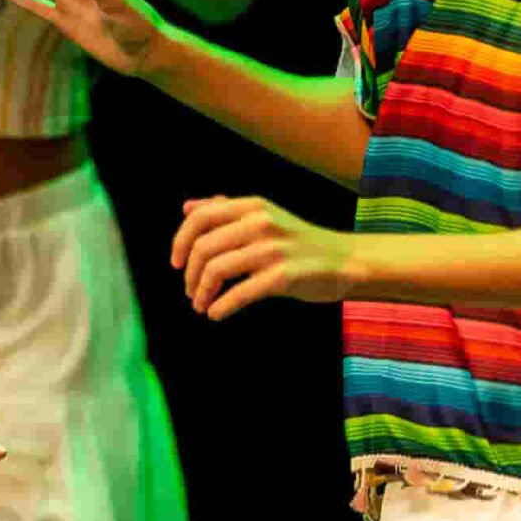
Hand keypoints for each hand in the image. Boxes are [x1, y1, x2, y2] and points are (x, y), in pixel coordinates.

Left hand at [170, 195, 357, 320]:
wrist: (344, 260)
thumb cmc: (299, 242)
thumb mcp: (264, 217)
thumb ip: (226, 210)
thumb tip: (187, 207)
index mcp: (252, 206)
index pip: (200, 217)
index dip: (180, 241)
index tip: (176, 264)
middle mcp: (261, 222)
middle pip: (204, 247)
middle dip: (189, 275)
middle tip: (190, 293)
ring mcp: (273, 249)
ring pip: (217, 269)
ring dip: (201, 293)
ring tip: (201, 306)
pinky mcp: (283, 276)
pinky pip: (240, 293)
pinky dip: (221, 306)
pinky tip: (216, 313)